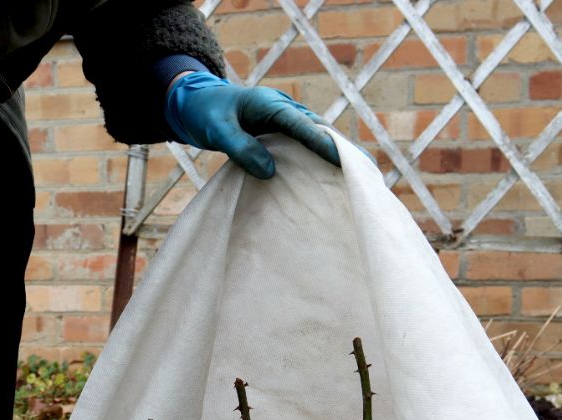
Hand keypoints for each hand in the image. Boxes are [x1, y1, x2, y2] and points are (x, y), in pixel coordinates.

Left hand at [165, 71, 340, 178]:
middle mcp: (283, 108)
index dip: (322, 143)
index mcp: (269, 104)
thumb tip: (270, 171)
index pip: (301, 125)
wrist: (196, 102)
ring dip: (334, 153)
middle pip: (318, 128)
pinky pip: (304, 144)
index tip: (341, 160)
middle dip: (340, 148)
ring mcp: (284, 119)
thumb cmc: (205, 113)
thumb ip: (241, 148)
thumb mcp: (217, 130)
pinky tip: (329, 175)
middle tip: (365, 170)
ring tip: (357, 175)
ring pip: (315, 135)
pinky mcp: (281, 131)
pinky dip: (318, 157)